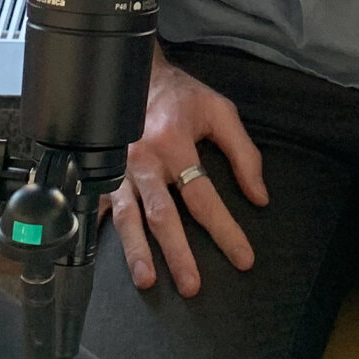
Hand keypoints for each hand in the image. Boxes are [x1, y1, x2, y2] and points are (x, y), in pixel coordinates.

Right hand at [106, 45, 268, 295]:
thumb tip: (260, 197)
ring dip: (137, 251)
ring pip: (128, 217)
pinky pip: (98, 207)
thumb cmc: (181, 95)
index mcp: (174, 143)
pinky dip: (99, 233)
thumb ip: (243, 153)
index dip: (225, 229)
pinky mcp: (101, 173)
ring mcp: (118, 169)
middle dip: (178, 253)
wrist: (134, 73)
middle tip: (192, 286)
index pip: (204, 196)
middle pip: (163, 214)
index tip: (243, 258)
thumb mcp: (220, 112)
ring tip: (147, 281)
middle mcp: (144, 160)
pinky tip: (100, 258)